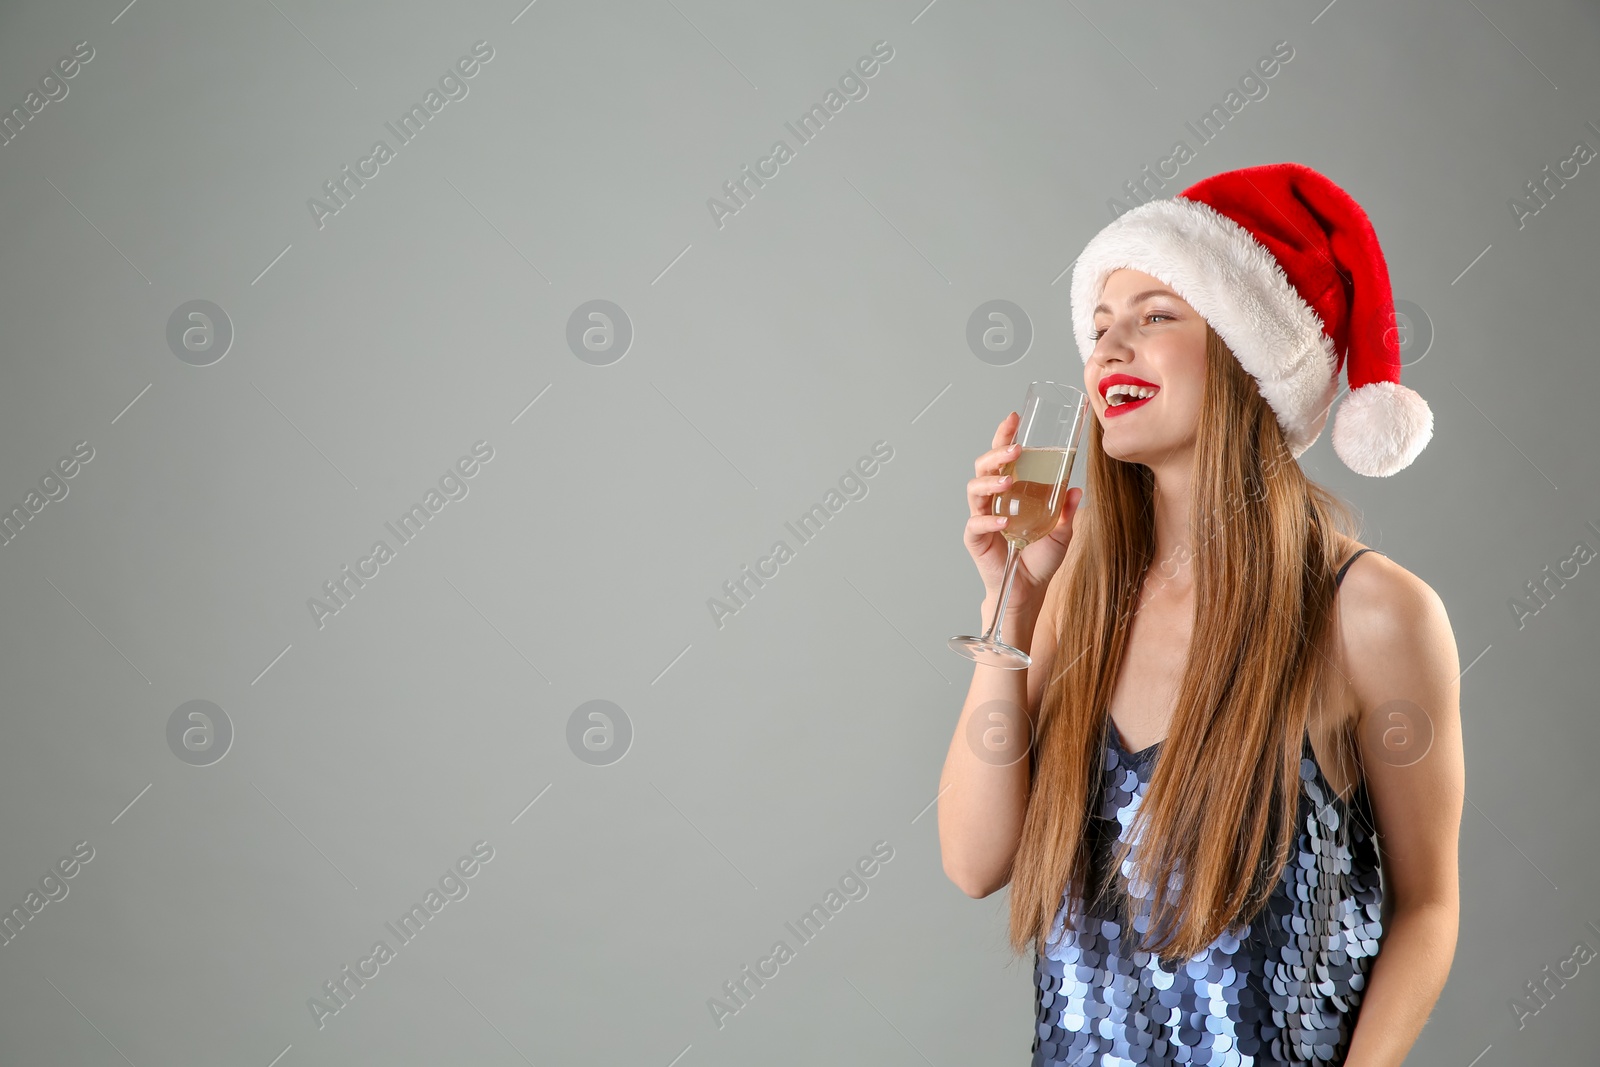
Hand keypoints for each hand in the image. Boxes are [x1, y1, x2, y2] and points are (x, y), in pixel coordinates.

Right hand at [963, 410, 1082, 618]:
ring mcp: (982, 518)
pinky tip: (1005, 521)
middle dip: (996, 453)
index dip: (1004, 435)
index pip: (1002, 457)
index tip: (1013, 417)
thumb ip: (1066, 511)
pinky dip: (990, 521)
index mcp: (1011, 491)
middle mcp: (993, 500)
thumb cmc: (1040, 558)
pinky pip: (976, 524)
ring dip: (991, 480)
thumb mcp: (1061, 532)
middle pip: (983, 466)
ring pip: (975, 489)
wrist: (1028, 589)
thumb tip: (1077, 488)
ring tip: (1008, 480)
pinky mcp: (975, 539)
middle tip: (1015, 448)